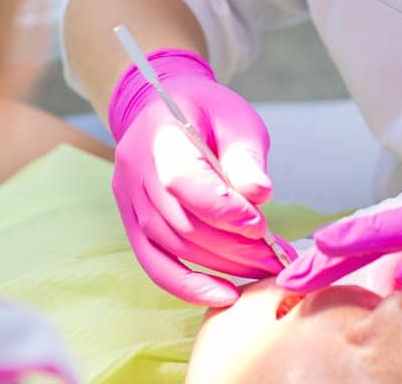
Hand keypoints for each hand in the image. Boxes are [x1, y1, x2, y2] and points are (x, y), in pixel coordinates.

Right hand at [109, 50, 292, 305]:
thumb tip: (259, 195)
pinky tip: (220, 294)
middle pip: (180, 220)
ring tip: (259, 270)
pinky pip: (153, 262)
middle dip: (232, 246)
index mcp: (161, 132)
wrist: (164, 107)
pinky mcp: (129, 220)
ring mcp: (127, 196)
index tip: (260, 225)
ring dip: (218, 266)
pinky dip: (186, 285)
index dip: (221, 208)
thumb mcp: (236, 119)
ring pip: (170, 244)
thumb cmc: (206, 112)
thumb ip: (246, 157)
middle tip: (273, 259)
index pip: (182, 178)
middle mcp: (135, 167)